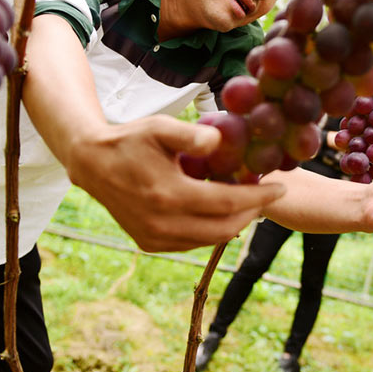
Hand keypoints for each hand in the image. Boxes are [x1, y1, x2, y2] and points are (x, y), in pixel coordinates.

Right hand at [65, 115, 284, 251]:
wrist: (91, 163)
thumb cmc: (129, 140)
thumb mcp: (159, 128)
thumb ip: (191, 136)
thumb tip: (221, 141)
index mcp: (169, 194)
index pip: (228, 202)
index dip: (259, 196)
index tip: (281, 186)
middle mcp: (162, 223)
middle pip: (224, 228)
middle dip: (252, 212)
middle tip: (268, 195)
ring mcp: (154, 237)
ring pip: (209, 240)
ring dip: (233, 223)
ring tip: (248, 201)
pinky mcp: (148, 243)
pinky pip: (190, 243)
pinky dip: (210, 231)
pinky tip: (220, 212)